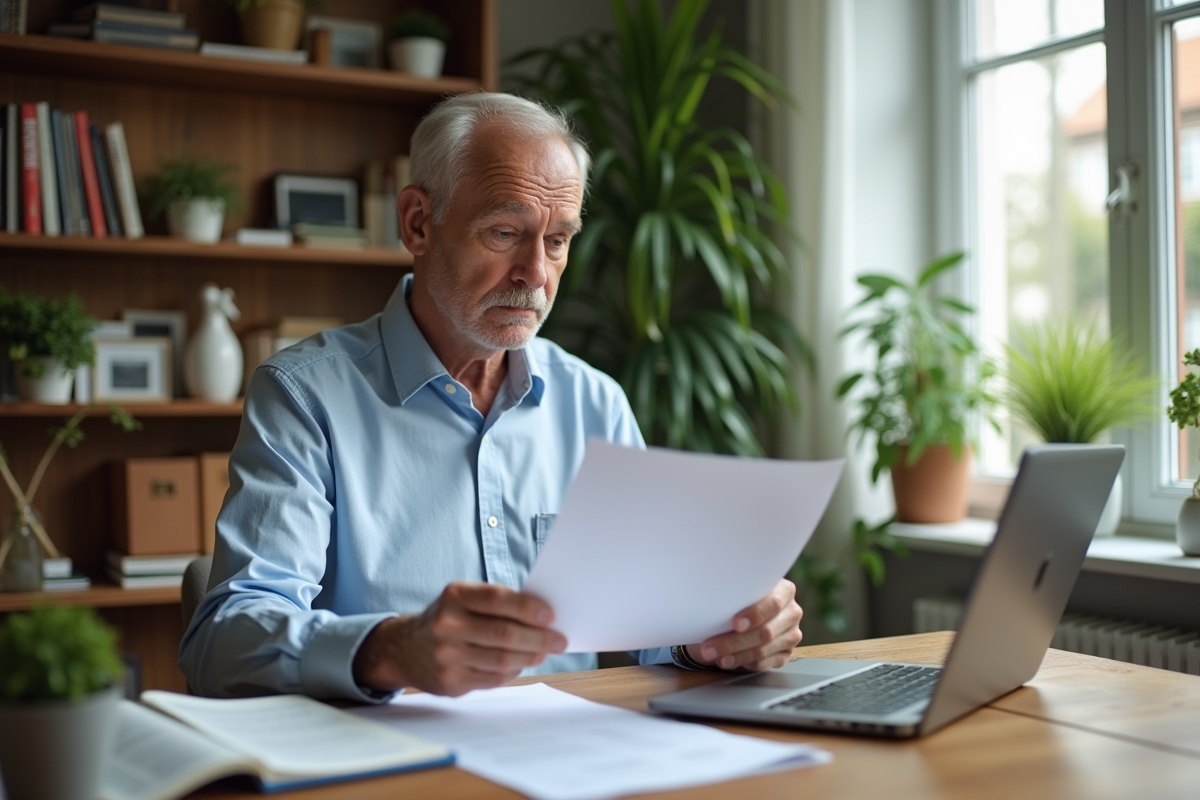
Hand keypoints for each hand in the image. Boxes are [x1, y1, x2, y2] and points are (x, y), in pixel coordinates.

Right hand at [352, 582, 567, 695]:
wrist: (405, 649)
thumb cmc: (448, 618)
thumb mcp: (463, 599)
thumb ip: (496, 603)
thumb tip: (542, 617)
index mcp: (454, 596)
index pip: (497, 600)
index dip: (528, 608)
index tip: (551, 615)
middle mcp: (447, 625)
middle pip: (504, 634)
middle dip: (538, 638)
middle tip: (559, 640)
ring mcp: (446, 657)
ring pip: (502, 660)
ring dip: (530, 657)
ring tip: (544, 652)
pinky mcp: (450, 682)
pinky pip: (493, 678)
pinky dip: (513, 671)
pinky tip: (521, 664)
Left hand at [685, 579, 802, 670]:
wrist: (743, 613)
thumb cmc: (738, 599)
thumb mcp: (737, 590)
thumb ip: (734, 593)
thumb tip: (709, 596)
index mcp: (784, 591)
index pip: (774, 603)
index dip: (755, 614)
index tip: (735, 623)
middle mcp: (791, 612)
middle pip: (766, 632)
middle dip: (734, 641)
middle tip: (710, 648)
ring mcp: (791, 635)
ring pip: (763, 650)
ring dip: (735, 655)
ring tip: (715, 656)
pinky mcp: (785, 653)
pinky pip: (764, 663)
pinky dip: (744, 662)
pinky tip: (729, 660)